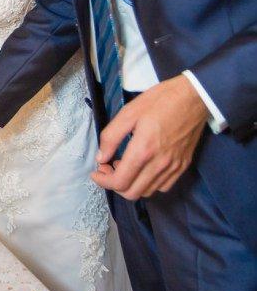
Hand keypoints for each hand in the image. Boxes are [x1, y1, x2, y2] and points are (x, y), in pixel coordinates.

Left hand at [92, 75, 208, 199]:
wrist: (194, 97)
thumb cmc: (160, 101)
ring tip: (125, 166)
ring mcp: (173, 167)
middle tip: (109, 167)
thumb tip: (101, 157)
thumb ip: (111, 137)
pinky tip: (143, 168)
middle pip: (132, 193)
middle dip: (114, 184)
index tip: (97, 171)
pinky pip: (163, 186)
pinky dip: (149, 184)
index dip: (103, 181)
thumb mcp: (129, 113)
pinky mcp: (183, 166)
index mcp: (143, 150)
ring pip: (147, 192)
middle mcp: (159, 164)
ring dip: (131, 184)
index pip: (119, 182)